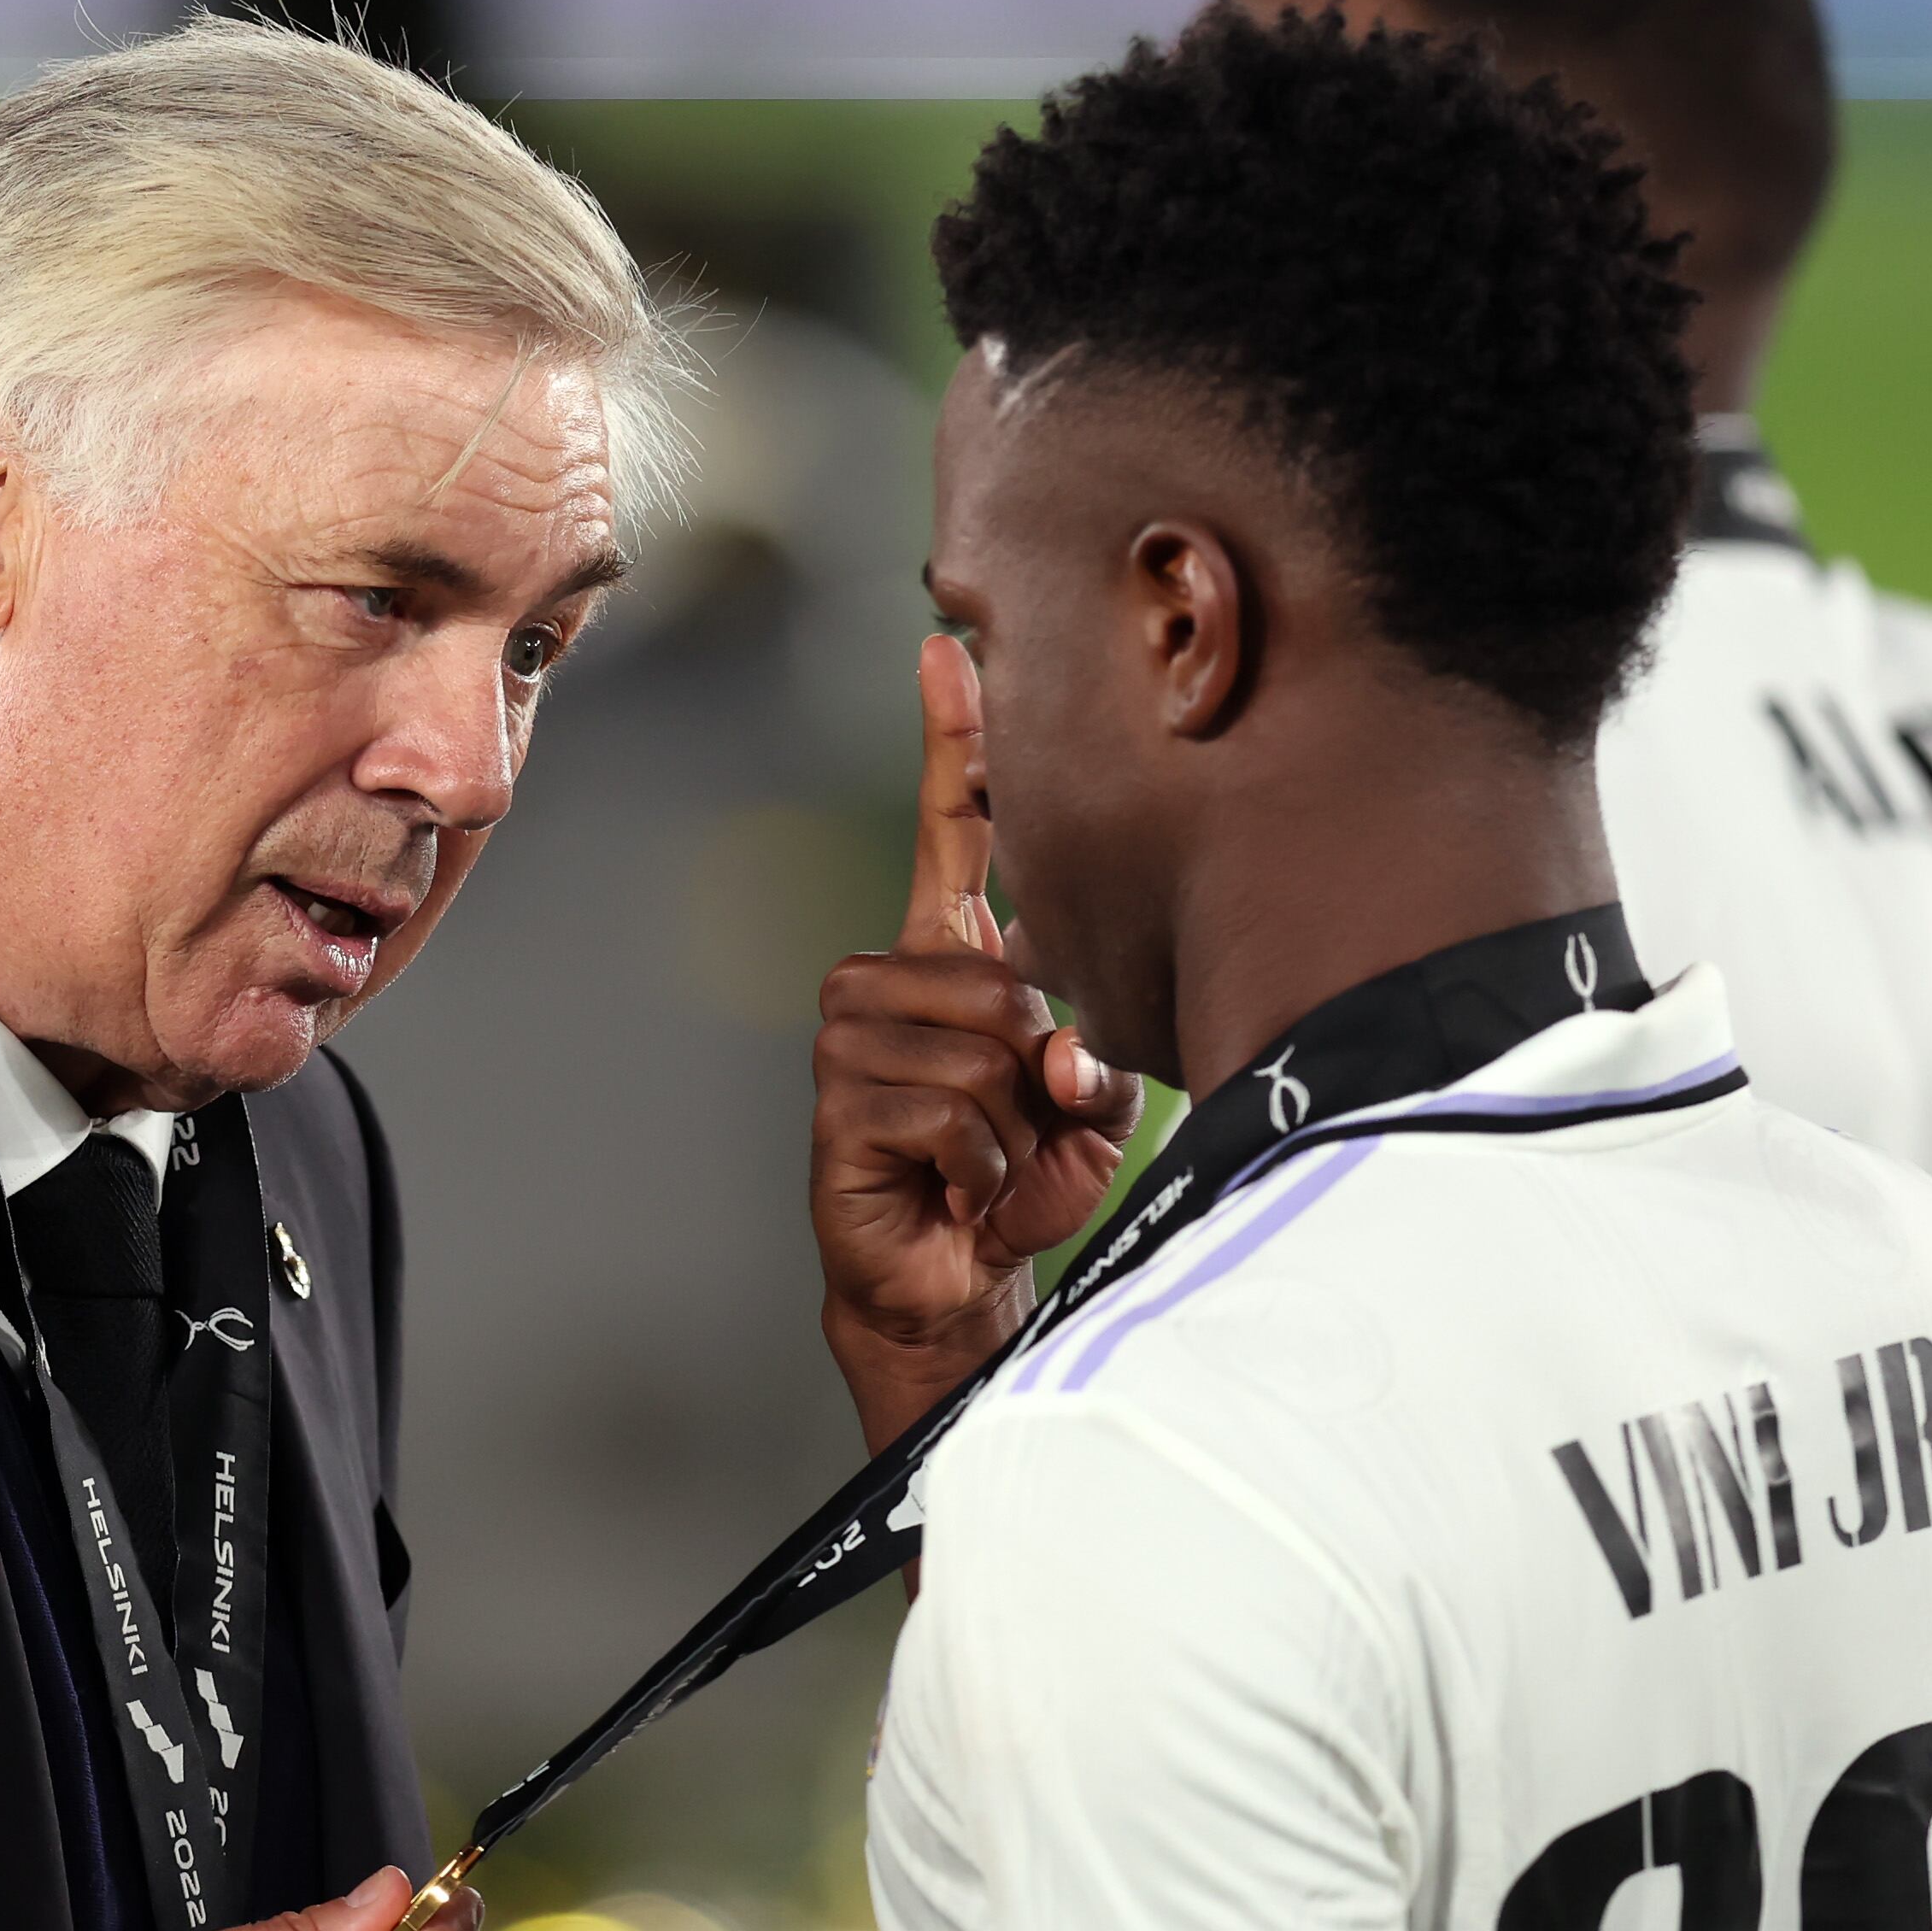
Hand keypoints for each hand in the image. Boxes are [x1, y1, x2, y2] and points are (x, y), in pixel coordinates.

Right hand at [812, 637, 1140, 1450]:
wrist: (951, 1281)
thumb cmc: (1019, 1182)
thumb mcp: (1090, 1111)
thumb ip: (1095, 1059)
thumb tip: (1055, 1048)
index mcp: (953, 958)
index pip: (953, 832)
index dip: (955, 745)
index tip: (949, 649)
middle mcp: (890, 982)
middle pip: (996, 975)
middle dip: (1037, 1067)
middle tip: (1019, 1129)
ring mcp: (852, 1041)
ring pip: (975, 1046)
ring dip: (1009, 1125)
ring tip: (985, 1161)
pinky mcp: (836, 1104)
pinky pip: (945, 1109)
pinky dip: (980, 1165)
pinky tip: (958, 1190)